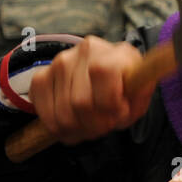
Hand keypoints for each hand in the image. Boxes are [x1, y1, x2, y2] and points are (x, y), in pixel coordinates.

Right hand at [28, 36, 148, 144]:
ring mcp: (59, 62)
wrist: (109, 75)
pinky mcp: (41, 76)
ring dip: (76, 129)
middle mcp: (85, 52)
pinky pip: (41, 108)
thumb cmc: (126, 88)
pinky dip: (55, 126)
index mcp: (116, 52)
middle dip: (94, 125)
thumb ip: (135, 101)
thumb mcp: (140, 95)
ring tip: (89, 128)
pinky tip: (71, 126)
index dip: (110, 103)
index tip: (118, 116)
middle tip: (102, 128)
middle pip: (80, 101)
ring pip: (61, 111)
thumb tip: (119, 110)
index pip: (103, 72)